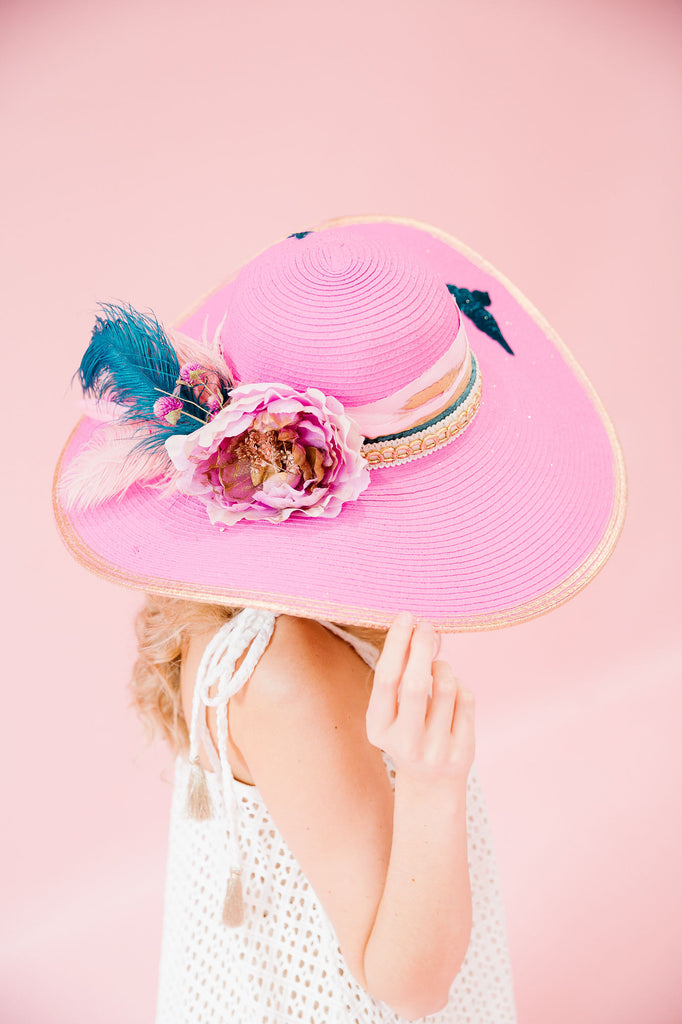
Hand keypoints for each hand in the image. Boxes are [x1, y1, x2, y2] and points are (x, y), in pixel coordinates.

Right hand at [366, 613, 474, 783]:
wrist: (430, 784)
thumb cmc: (407, 732)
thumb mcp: (390, 712)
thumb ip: (396, 679)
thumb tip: (410, 628)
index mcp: (379, 728)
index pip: (387, 679)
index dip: (396, 644)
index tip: (406, 617)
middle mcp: (405, 742)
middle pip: (415, 682)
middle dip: (421, 646)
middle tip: (426, 625)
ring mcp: (436, 749)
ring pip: (446, 686)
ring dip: (442, 665)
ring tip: (437, 666)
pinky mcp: (463, 751)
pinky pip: (466, 698)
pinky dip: (459, 684)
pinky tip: (451, 691)